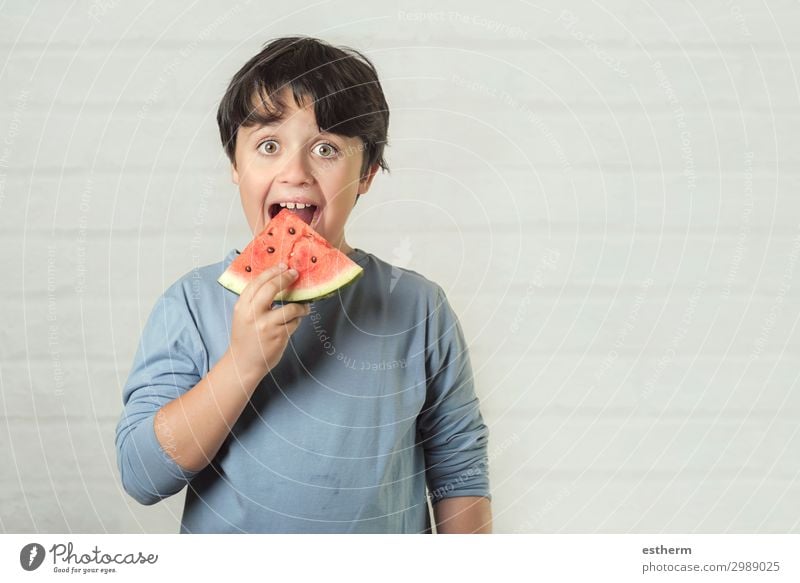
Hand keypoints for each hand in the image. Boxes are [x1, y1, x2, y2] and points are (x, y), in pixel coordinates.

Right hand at [227, 263, 310, 378]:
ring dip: (300, 306)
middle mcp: (253, 314)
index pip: (257, 282)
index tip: (283, 266)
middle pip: (272, 288)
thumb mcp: (243, 315)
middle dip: (286, 278)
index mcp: (242, 306)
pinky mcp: (278, 336)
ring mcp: (266, 326)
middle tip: (295, 274)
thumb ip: (255, 300)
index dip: (272, 272)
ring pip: (290, 308)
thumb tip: (276, 280)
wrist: (243, 362)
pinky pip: (294, 322)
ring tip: (304, 307)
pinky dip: (298, 320)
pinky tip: (297, 321)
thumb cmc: (246, 337)